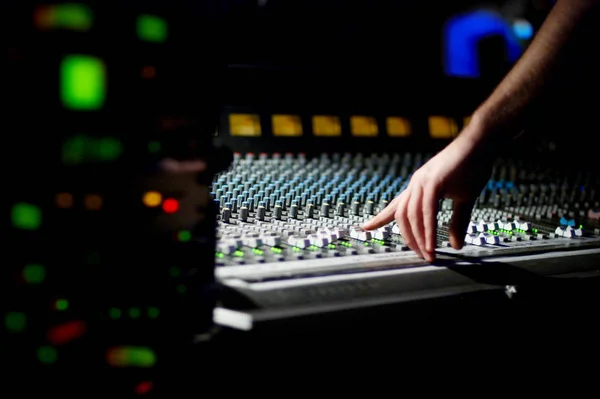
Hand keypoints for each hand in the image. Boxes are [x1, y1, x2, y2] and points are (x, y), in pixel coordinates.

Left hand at [362, 130, 494, 261]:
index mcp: (419, 187)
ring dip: (419, 238)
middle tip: (419, 255)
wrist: (483, 143)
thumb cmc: (474, 167)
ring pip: (411, 215)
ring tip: (428, 255)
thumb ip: (457, 223)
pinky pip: (427, 211)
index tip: (365, 227)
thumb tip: (455, 245)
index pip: (396, 206)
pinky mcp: (434, 181)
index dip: (379, 218)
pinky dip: (427, 230)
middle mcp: (416, 184)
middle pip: (402, 216)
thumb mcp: (465, 200)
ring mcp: (423, 181)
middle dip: (409, 238)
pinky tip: (430, 244)